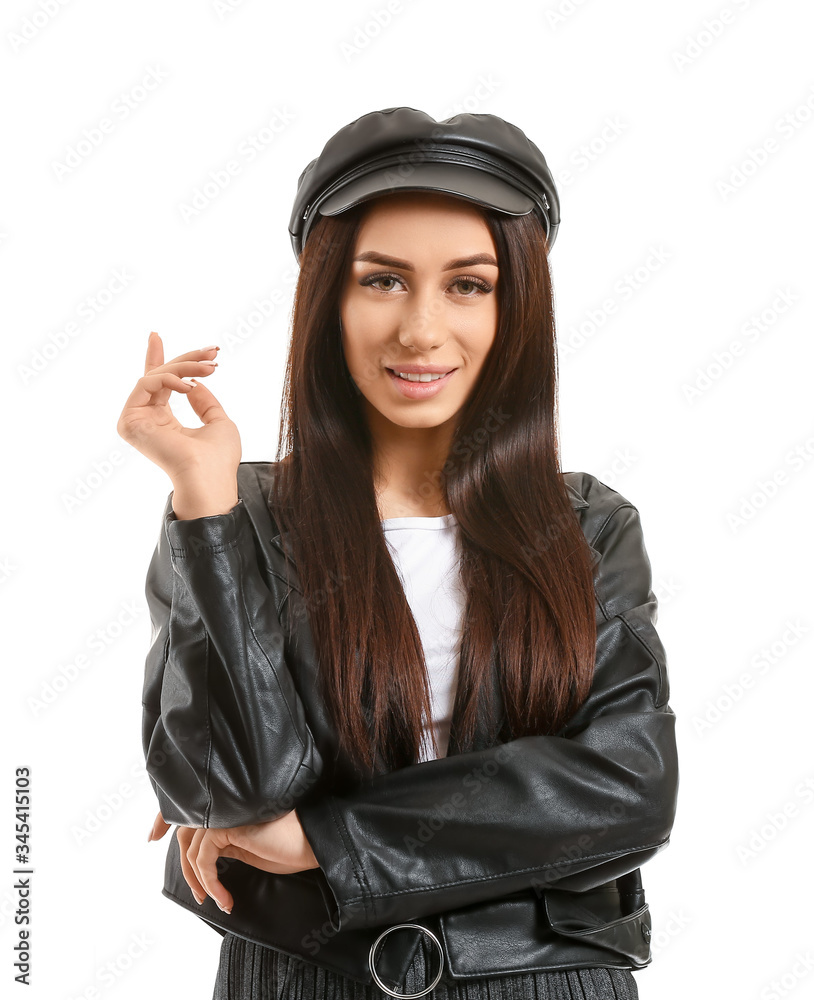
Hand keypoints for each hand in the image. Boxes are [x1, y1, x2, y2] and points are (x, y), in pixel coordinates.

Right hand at [116, 332, 240, 487]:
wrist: (208, 476)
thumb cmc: (218, 458)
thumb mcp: (218, 422)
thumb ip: (204, 401)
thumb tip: (193, 383)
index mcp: (163, 423)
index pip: (158, 386)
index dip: (157, 358)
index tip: (156, 334)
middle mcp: (146, 420)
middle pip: (158, 376)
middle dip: (186, 359)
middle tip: (212, 351)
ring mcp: (136, 421)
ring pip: (154, 376)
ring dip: (185, 366)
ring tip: (211, 367)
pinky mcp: (129, 421)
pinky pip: (146, 383)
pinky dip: (170, 379)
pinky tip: (189, 386)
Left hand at [147, 809, 319, 913]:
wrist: (314, 842)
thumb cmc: (290, 846)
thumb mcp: (250, 846)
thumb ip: (225, 842)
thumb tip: (203, 854)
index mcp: (229, 806)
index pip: (190, 810)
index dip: (164, 818)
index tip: (151, 836)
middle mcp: (224, 805)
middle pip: (184, 830)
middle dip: (182, 863)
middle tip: (198, 896)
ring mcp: (226, 813)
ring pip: (191, 847)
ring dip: (199, 880)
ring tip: (216, 900)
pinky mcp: (228, 827)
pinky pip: (204, 859)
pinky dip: (209, 882)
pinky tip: (224, 898)